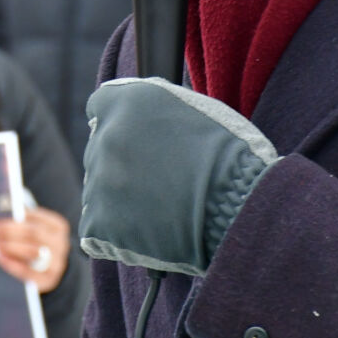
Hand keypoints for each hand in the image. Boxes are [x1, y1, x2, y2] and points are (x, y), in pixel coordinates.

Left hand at [0, 206, 70, 293]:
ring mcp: (57, 263)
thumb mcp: (33, 230)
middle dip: (6, 231)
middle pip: (32, 233)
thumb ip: (19, 220)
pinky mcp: (49, 279)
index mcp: (58, 226)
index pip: (34, 217)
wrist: (52, 270)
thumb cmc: (36, 245)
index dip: (12, 217)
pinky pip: (27, 271)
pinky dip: (10, 263)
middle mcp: (61, 243)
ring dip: (7, 246)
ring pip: (31, 251)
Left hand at [80, 76, 278, 276]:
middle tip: (163, 181)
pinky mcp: (98, 222)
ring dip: (122, 199)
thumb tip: (140, 117)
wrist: (240, 207)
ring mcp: (99, 180)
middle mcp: (107, 135)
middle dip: (125, 164)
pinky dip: (118, 237)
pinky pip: (97, 230)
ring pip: (99, 190)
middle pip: (101, 150)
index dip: (121, 124)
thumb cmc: (232, 158)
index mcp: (129, 101)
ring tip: (164, 209)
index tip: (137, 140)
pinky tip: (150, 233)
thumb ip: (158, 108)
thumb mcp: (197, 110)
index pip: (102, 107)